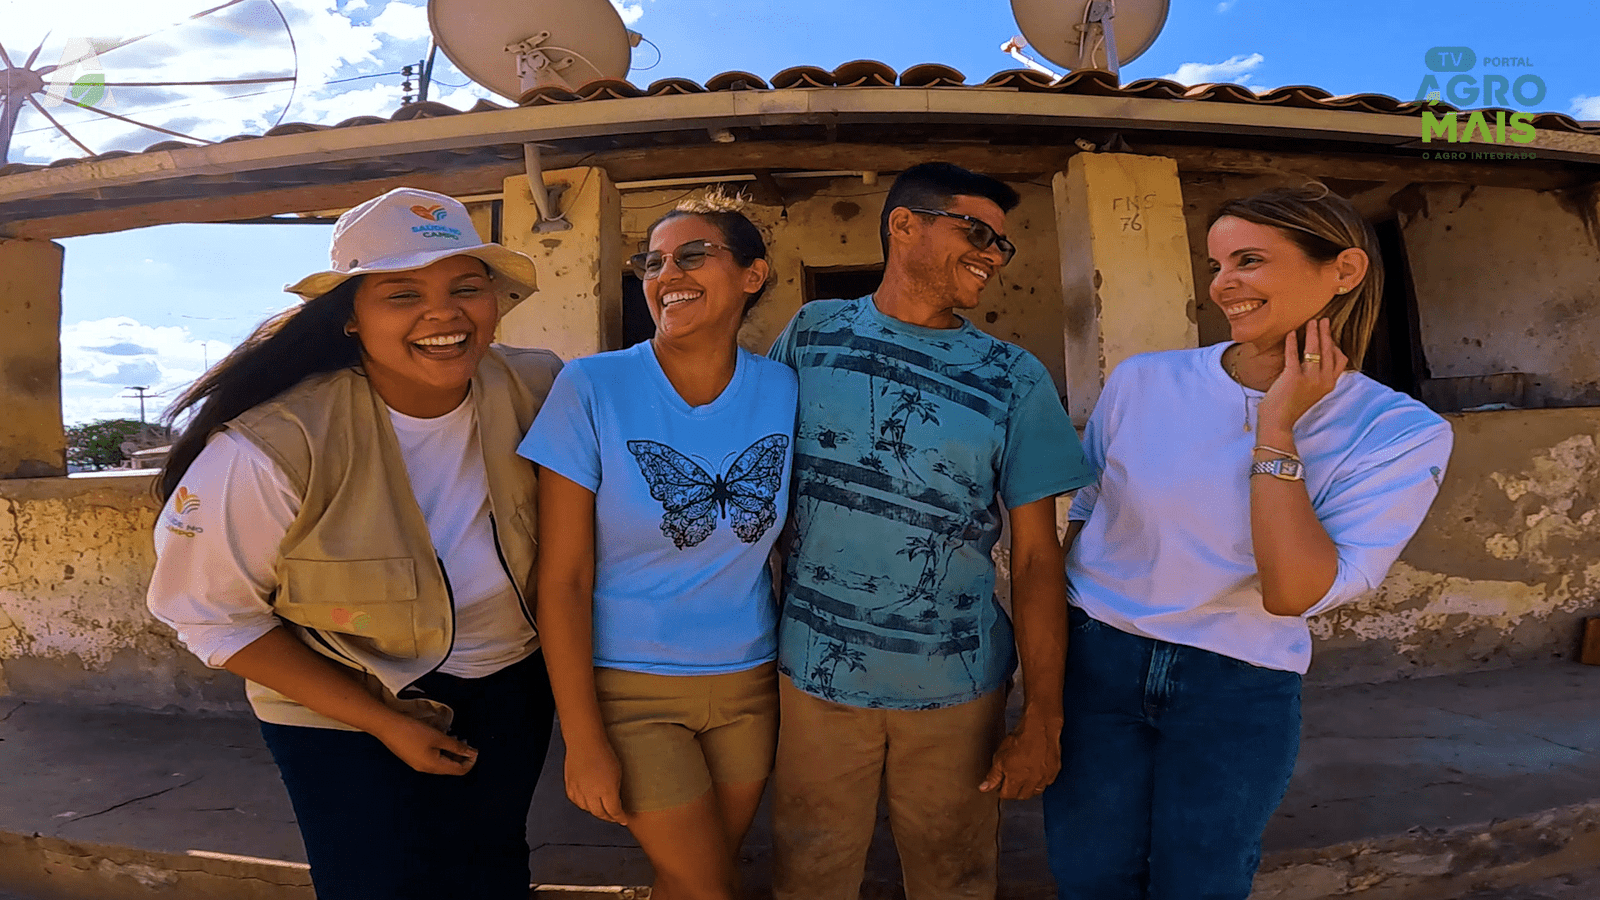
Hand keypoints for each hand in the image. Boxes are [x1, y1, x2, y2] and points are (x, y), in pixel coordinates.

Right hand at [373, 715, 477, 775]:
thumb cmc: (414, 732)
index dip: (470, 761)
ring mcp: (419, 764)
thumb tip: (472, 753)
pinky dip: (441, 750)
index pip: (459, 771)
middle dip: (461, 756)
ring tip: (455, 737)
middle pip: (451, 768)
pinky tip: (441, 738)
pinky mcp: (413, 757)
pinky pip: (433, 757)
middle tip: (466, 741)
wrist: (387, 727)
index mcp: (434, 767)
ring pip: (442, 762)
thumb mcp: (439, 738)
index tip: (476, 749)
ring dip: (451, 752)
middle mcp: (427, 769)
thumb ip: (456, 746)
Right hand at [563, 737, 629, 825]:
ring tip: (602, 809)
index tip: (624, 820)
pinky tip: (587, 802)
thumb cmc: (604, 752)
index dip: (620, 818)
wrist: (585, 742)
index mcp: (607, 791)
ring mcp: (579, 791)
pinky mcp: (570, 787)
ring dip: (595, 811)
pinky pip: (576, 801)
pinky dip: (583, 804)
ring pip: (587, 809)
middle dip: (608, 817)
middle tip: (614, 817)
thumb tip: (616, 800)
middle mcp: (591, 794)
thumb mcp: (618, 773)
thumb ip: (616, 790)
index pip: (614, 812)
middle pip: (600, 814)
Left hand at [978, 714, 1060, 799]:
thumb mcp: (1000, 757)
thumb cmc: (1020, 740)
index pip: (1007, 795)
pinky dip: (1041, 781)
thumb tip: (984, 788)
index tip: (999, 785)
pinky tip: (1037, 774)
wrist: (1040, 728)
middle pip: (1022, 795)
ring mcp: (1045, 777)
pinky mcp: (1054, 770)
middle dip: (1015, 792)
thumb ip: (993, 775)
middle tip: (1010, 783)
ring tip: (1023, 780)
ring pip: (1036, 791)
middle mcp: (1032, 782)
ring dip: (1028, 788)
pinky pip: (1047, 782)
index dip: (1001, 790)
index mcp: (1017, 780)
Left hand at [1257, 319, 1346, 438]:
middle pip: (1329, 350)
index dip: (1335, 345)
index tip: (1328, 335)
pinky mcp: (1293, 377)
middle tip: (1322, 320)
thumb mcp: (1311, 392)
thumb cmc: (1290, 406)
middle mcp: (1323, 381)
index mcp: (1329, 384)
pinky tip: (1291, 333)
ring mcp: (1310, 379)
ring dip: (1313, 333)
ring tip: (1310, 322)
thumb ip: (1317, 377)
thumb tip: (1313, 358)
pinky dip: (1293, 342)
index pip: (1340, 360)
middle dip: (1326, 333)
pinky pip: (1294, 354)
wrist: (1278, 422)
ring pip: (1315, 349)